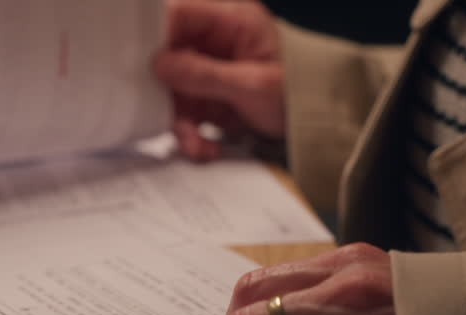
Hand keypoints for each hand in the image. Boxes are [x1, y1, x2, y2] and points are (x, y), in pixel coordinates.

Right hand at [153, 0, 284, 160]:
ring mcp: (211, 70)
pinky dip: (192, 134)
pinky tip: (205, 149)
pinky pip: (187, 112)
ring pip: (175, 91)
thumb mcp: (252, 84)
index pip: (178, 14)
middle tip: (168, 115)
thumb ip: (204, 74)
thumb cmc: (299, 93)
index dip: (156, 37)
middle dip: (167, 93)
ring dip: (180, 123)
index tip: (144, 66)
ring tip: (195, 145)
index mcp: (230, 20)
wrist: (320, 124)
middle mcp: (215, 41)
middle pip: (169, 58)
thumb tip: (160, 64)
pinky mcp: (210, 96)